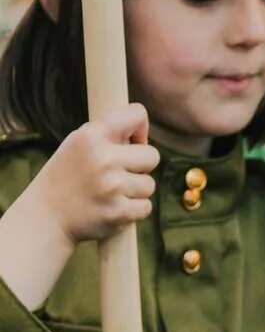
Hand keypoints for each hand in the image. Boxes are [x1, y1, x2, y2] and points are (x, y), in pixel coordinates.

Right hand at [44, 104, 158, 243]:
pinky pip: (146, 207)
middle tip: (116, 173)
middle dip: (140, 165)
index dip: (139, 130)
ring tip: (109, 192)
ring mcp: (112, 187)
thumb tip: (143, 134)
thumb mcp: (78, 145)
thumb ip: (108, 135)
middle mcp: (103, 158)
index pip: (136, 114)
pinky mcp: (119, 212)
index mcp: (90, 135)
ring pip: (150, 184)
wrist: (44, 217)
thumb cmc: (67, 177)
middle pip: (152, 155)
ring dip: (135, 190)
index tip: (129, 142)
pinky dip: (133, 210)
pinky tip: (111, 208)